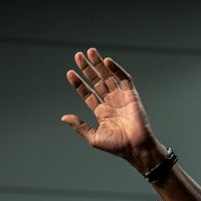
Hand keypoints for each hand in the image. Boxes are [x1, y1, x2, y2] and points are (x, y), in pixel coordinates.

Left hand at [61, 48, 166, 169]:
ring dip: (99, 65)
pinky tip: (107, 61)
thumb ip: (80, 126)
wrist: (137, 148)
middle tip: (78, 56)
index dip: (79, 83)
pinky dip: (117, 69)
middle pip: (97, 82)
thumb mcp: (94, 137)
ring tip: (90, 52)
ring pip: (108, 77)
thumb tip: (64, 117)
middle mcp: (110, 103)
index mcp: (101, 113)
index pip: (87, 94)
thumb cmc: (118, 146)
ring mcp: (121, 98)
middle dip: (87, 69)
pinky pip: (124, 79)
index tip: (70, 73)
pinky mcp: (132, 96)